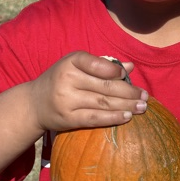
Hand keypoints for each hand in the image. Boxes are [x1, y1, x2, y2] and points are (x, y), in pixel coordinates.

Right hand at [29, 52, 146, 133]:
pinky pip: (95, 118)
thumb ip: (102, 65)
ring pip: (103, 102)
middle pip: (105, 86)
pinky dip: (113, 118)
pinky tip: (127, 117)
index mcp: (71, 62)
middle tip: (145, 96)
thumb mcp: (77, 67)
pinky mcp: (68, 118)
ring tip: (142, 107)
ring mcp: (67, 100)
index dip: (115, 70)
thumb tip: (130, 67)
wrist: (34, 104)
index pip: (97, 63)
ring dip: (126, 105)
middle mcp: (68, 79)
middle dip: (129, 91)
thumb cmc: (62, 80)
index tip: (127, 76)